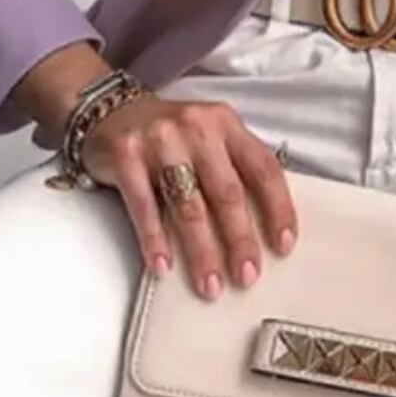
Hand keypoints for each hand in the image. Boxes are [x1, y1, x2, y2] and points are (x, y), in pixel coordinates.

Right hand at [82, 94, 297, 300]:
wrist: (111, 111)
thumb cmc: (172, 135)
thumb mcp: (210, 137)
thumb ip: (235, 168)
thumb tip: (263, 226)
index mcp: (226, 123)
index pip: (262, 167)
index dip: (277, 207)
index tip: (284, 244)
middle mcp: (197, 127)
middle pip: (227, 192)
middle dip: (239, 239)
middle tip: (247, 276)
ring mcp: (160, 140)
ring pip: (188, 205)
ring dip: (201, 251)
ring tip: (210, 284)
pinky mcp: (126, 155)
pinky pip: (144, 206)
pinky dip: (155, 240)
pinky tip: (163, 267)